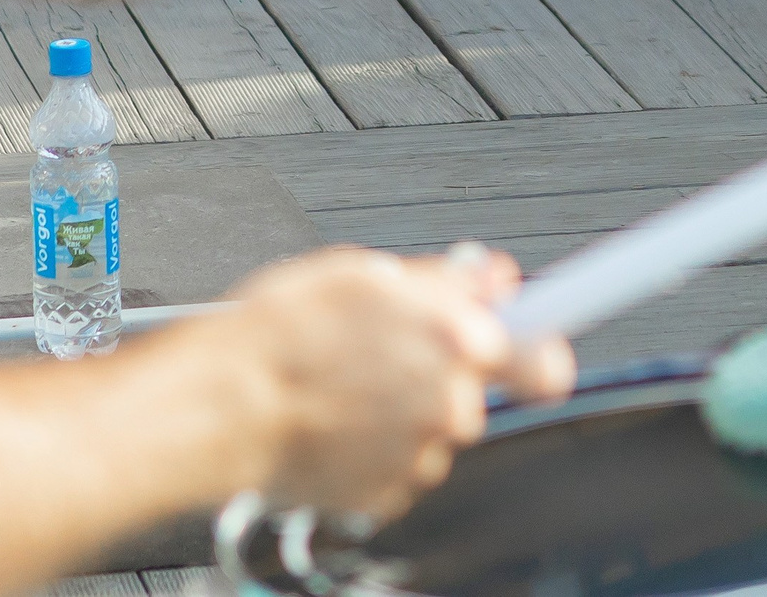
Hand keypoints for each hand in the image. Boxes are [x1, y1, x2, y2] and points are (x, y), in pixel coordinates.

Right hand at [175, 246, 572, 519]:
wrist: (221, 410)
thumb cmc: (278, 337)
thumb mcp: (365, 273)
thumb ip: (445, 279)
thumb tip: (489, 277)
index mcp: (456, 341)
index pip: (542, 354)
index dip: (541, 346)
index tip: (545, 343)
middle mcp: (449, 406)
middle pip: (474, 387)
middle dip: (441, 368)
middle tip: (386, 349)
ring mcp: (419, 456)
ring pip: (432, 425)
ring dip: (403, 406)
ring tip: (345, 382)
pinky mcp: (387, 493)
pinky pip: (399, 461)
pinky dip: (376, 443)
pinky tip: (336, 417)